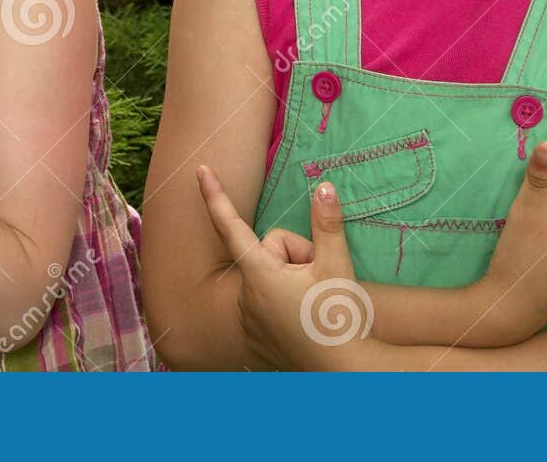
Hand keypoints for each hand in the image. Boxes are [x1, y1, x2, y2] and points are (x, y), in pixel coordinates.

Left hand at [197, 164, 372, 370]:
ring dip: (289, 282)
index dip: (215, 196)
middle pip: (266, 254)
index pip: (231, 226)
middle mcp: (246, 300)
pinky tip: (304, 324)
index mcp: (260, 275)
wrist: (346, 375)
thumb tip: (324, 187)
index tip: (200, 170)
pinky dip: (283, 308)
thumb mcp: (338, 265)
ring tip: (315, 304)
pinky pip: (265, 309)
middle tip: (319, 277)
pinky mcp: (256, 345)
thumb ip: (327, 223)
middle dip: (293, 256)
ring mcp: (249, 324)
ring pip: (267, 281)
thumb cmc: (340, 318)